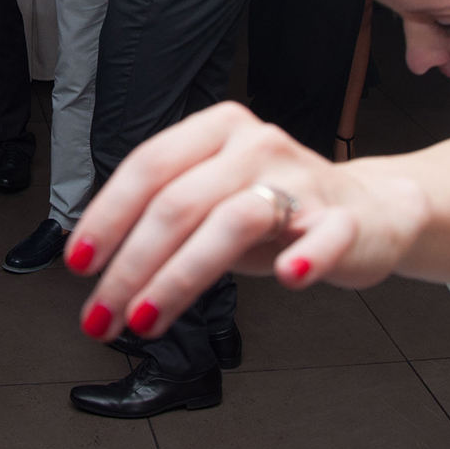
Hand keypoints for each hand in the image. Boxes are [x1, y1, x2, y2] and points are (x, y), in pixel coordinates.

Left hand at [63, 103, 417, 342]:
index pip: (148, 167)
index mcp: (215, 131)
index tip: (79, 263)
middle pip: (179, 203)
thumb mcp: (212, 206)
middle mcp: (255, 145)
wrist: (370, 210)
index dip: (107, 217)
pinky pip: (324, 235)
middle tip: (104, 314)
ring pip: (233, 221)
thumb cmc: (278, 210)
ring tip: (148, 317)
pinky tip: (288, 278)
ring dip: (181, 276)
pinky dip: (306, 256)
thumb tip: (96, 266)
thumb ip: (163, 223)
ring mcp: (302, 180)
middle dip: (131, 265)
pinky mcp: (344, 218)